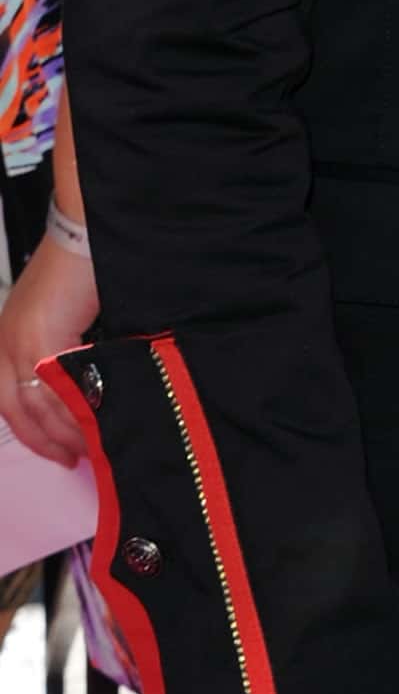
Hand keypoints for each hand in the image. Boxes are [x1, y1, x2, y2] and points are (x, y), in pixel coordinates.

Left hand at [0, 232, 98, 465]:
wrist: (83, 235)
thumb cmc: (77, 268)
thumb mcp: (56, 317)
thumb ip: (59, 354)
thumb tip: (80, 393)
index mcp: (4, 341)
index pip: (8, 403)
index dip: (31, 433)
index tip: (55, 451)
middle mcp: (6, 346)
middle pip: (20, 411)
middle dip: (47, 441)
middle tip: (74, 459)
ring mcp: (22, 344)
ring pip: (41, 405)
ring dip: (67, 431)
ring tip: (92, 445)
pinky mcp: (43, 340)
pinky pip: (60, 389)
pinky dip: (78, 410)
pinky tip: (95, 420)